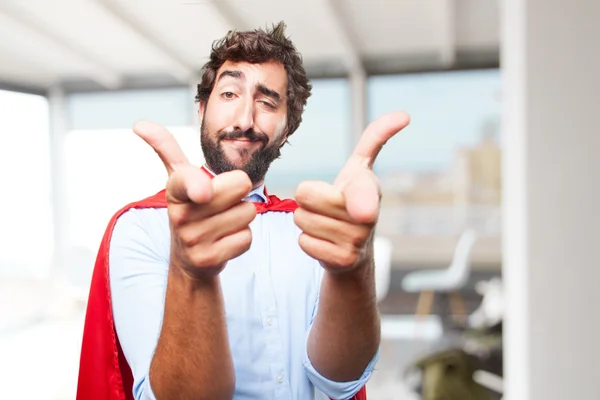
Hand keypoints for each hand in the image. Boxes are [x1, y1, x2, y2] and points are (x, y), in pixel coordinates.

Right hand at [133, 121, 256, 279]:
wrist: (188, 259)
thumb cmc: (190, 209)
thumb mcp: (177, 179)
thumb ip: (165, 148)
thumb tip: (140, 124)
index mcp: (174, 189)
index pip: (188, 180)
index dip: (199, 186)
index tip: (203, 193)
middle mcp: (180, 214)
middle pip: (240, 185)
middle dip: (238, 192)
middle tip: (221, 203)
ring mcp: (193, 239)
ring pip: (247, 212)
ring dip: (241, 216)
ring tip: (220, 222)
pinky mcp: (209, 259)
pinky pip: (246, 237)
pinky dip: (241, 239)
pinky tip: (223, 240)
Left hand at [293, 111, 409, 272]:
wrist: (354, 247)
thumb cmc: (351, 200)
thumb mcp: (360, 168)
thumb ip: (375, 139)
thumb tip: (404, 115)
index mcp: (370, 188)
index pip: (359, 189)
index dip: (359, 200)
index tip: (362, 212)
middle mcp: (368, 216)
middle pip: (306, 196)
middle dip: (306, 199)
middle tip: (324, 205)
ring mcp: (357, 241)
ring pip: (302, 219)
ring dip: (306, 220)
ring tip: (326, 223)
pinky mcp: (343, 262)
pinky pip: (303, 242)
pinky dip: (307, 241)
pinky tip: (325, 242)